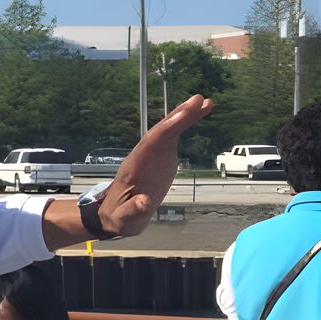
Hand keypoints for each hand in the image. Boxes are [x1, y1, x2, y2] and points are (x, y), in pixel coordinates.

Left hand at [94, 93, 213, 236]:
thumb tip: (143, 202)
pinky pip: (174, 137)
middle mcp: (142, 156)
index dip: (166, 129)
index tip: (182, 116)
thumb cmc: (118, 218)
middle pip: (160, 131)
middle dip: (178, 115)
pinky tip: (199, 114)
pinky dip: (186, 125)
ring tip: (205, 101)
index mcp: (133, 168)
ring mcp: (152, 155)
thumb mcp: (123, 220)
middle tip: (199, 100)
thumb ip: (131, 211)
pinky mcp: (161, 158)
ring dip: (185, 115)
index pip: (150, 144)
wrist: (115, 216)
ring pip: (168, 130)